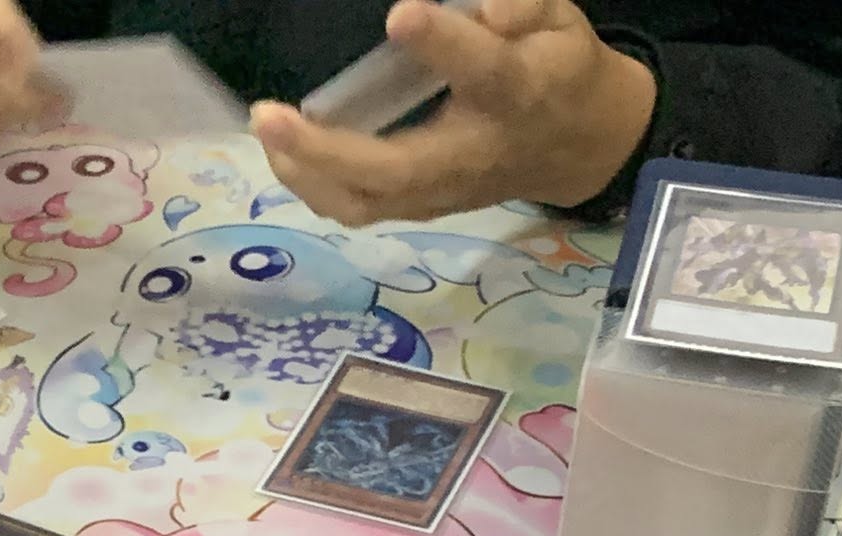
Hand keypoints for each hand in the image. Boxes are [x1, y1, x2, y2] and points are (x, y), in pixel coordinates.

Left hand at [252, 0, 656, 225]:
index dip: (444, 46)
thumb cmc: (557, 67)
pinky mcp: (418, 209)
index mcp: (518, 95)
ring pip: (364, 202)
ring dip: (306, 174)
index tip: (401, 17)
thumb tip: (488, 8)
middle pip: (395, 169)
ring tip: (266, 130)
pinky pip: (357, 208)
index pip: (484, 73)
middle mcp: (472, 155)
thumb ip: (527, 6)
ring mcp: (441, 193)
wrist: (575, 146)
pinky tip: (283, 151)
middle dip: (326, 149)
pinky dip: (313, 186)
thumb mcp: (560, 21)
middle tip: (269, 114)